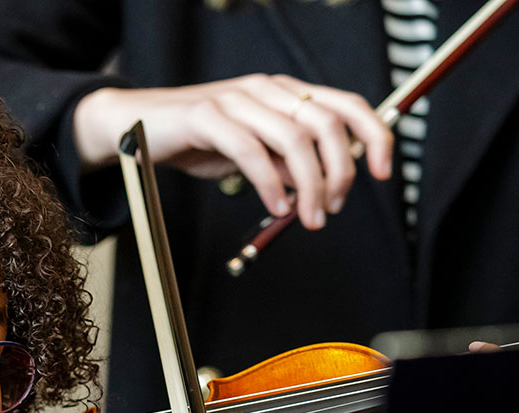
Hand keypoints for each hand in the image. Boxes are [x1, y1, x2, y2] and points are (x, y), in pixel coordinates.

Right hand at [73, 76, 393, 230]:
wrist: (136, 125)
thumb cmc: (196, 141)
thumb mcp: (250, 154)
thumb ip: (283, 164)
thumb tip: (315, 189)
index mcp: (285, 93)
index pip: (346, 105)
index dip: (373, 136)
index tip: (382, 174)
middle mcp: (267, 89)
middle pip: (325, 125)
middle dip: (338, 173)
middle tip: (330, 210)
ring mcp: (237, 99)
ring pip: (293, 139)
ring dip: (308, 186)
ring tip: (305, 218)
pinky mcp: (207, 116)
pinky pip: (250, 151)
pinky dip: (269, 184)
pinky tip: (273, 206)